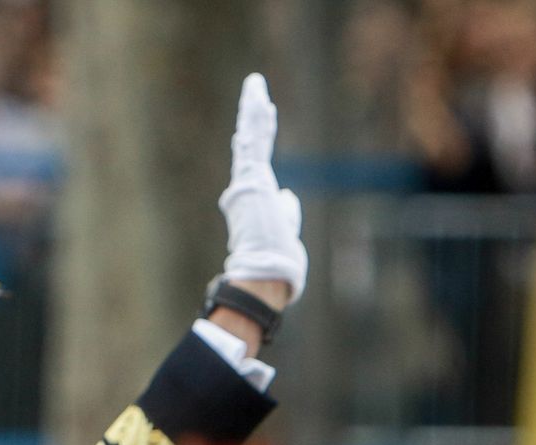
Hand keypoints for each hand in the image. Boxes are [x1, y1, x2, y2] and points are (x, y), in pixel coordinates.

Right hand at [218, 74, 306, 304]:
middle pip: (253, 142)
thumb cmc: (275, 258)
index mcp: (257, 196)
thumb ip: (286, 211)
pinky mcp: (250, 178)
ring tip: (255, 84)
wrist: (266, 269)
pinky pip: (255, 141)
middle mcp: (248, 185)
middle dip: (254, 115)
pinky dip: (255, 119)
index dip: (260, 136)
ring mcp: (247, 180)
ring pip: (252, 136)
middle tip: (255, 89)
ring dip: (254, 108)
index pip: (258, 158)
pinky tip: (258, 98)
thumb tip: (287, 198)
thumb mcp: (285, 228)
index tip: (259, 119)